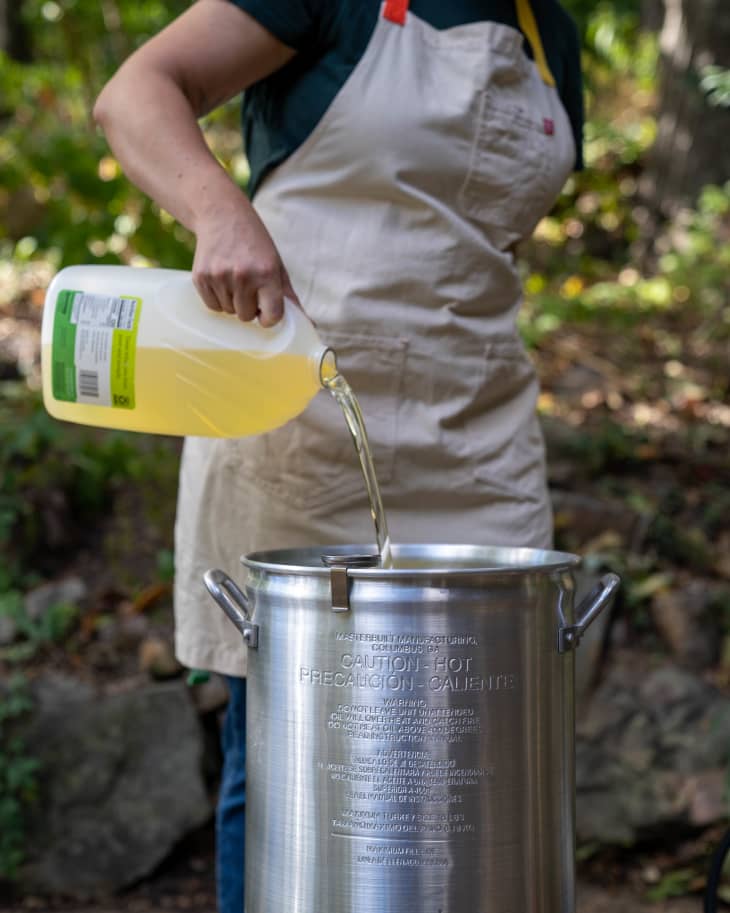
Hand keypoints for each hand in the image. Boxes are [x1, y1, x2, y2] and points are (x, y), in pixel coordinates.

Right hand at [192, 198, 298, 326]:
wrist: (221, 214)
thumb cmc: (255, 243)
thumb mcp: (276, 265)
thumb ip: (289, 296)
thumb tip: (308, 324)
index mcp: (267, 273)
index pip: (272, 317)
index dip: (269, 317)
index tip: (266, 309)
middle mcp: (243, 276)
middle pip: (247, 316)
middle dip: (249, 307)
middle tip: (248, 286)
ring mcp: (220, 277)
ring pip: (229, 312)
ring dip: (233, 302)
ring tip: (234, 278)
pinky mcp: (201, 277)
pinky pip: (212, 306)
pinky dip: (217, 299)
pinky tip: (221, 280)